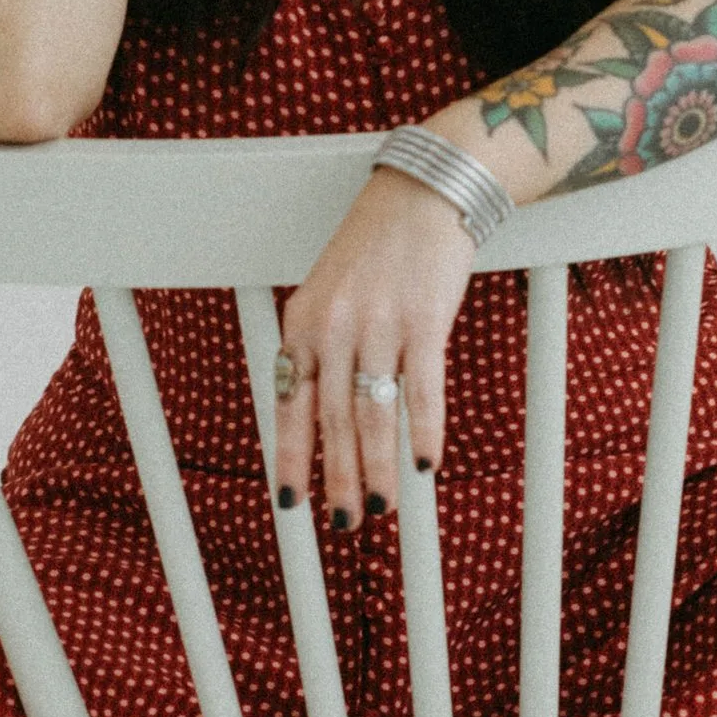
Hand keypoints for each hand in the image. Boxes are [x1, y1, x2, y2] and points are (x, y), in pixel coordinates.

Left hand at [274, 167, 474, 530]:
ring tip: (380, 507)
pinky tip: (425, 464)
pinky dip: (424, 432)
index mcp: (303, 321)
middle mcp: (335, 326)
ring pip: (374, 415)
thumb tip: (320, 416)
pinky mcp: (424, 320)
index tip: (292, 502)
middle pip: (334, 420)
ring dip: (378, 469)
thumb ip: (320, 347)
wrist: (422, 194)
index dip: (292, 457)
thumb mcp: (328, 291)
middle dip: (338, 478)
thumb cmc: (375, 246)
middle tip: (344, 522)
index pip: (291, 403)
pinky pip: (422, 390)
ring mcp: (379, 324)